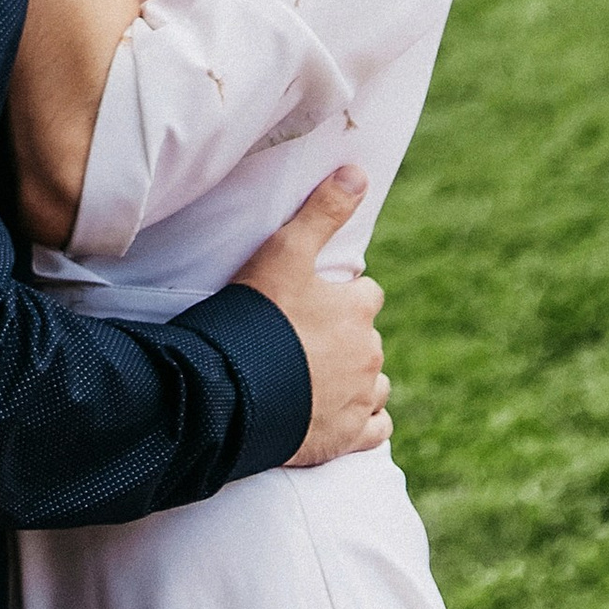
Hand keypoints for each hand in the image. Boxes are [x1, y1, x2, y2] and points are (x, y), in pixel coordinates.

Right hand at [231, 169, 391, 466]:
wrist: (234, 388)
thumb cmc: (259, 313)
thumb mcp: (285, 250)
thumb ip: (323, 210)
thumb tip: (358, 170)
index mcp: (358, 311)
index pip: (366, 295)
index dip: (341, 296)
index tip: (314, 300)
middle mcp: (369, 355)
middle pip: (367, 340)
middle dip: (345, 338)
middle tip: (304, 339)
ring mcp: (360, 399)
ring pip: (375, 385)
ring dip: (356, 379)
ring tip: (317, 376)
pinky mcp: (348, 437)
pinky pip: (374, 429)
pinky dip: (363, 421)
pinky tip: (338, 413)